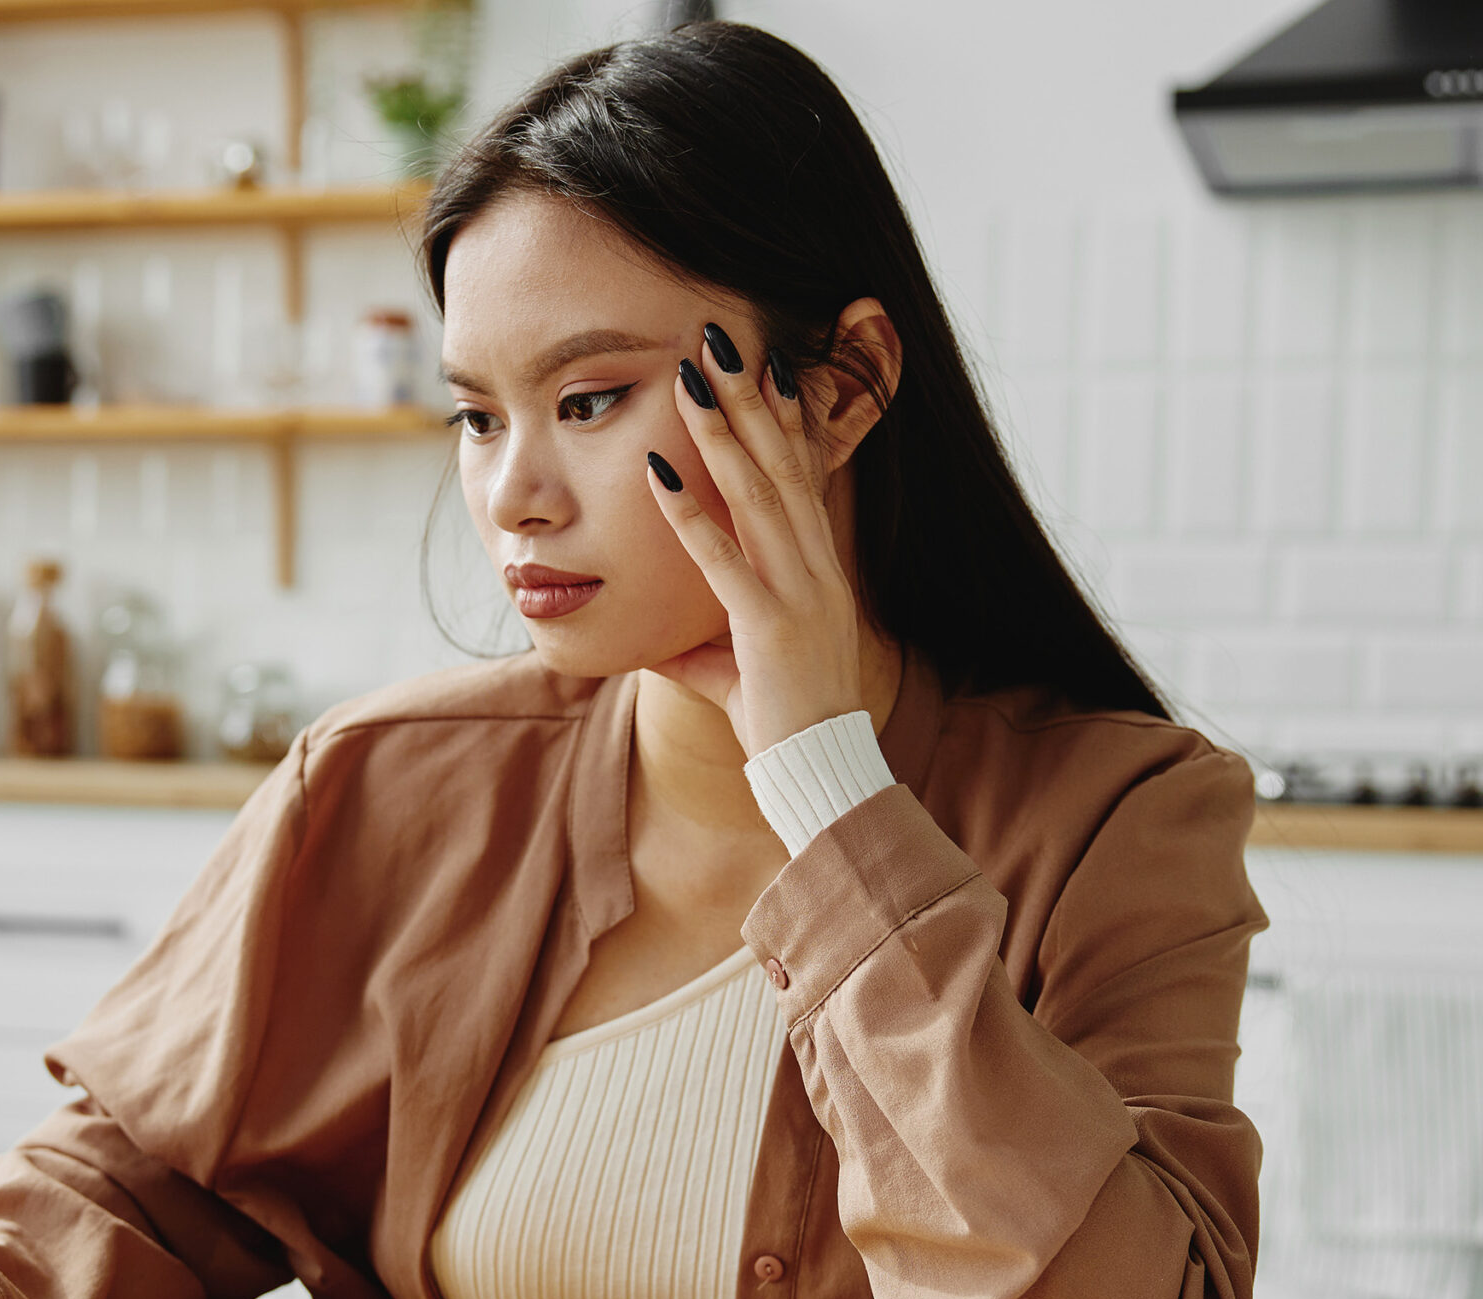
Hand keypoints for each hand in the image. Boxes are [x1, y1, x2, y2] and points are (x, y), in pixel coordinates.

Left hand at [647, 322, 869, 758]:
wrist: (825, 775)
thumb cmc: (785, 724)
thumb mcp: (739, 673)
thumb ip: (703, 649)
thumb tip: (662, 645)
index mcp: (817, 570)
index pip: (802, 476)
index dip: (784, 417)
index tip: (766, 363)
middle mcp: (815, 569)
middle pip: (782, 465)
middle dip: (751, 399)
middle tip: (722, 338)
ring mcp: (797, 594)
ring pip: (758, 495)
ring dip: (721, 432)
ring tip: (692, 376)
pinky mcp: (769, 628)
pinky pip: (723, 561)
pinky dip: (689, 516)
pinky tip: (657, 474)